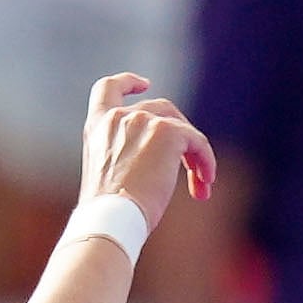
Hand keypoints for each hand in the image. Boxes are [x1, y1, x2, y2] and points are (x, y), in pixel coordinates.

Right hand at [79, 73, 216, 233]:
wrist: (110, 220)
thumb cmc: (107, 213)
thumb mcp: (108, 173)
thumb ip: (125, 153)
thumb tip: (160, 158)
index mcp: (97, 127)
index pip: (108, 89)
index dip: (128, 82)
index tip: (145, 85)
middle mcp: (118, 117)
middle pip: (161, 110)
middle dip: (179, 137)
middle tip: (190, 171)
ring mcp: (144, 121)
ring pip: (183, 127)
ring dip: (194, 154)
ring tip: (199, 184)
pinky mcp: (168, 132)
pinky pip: (198, 142)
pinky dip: (205, 162)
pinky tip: (204, 184)